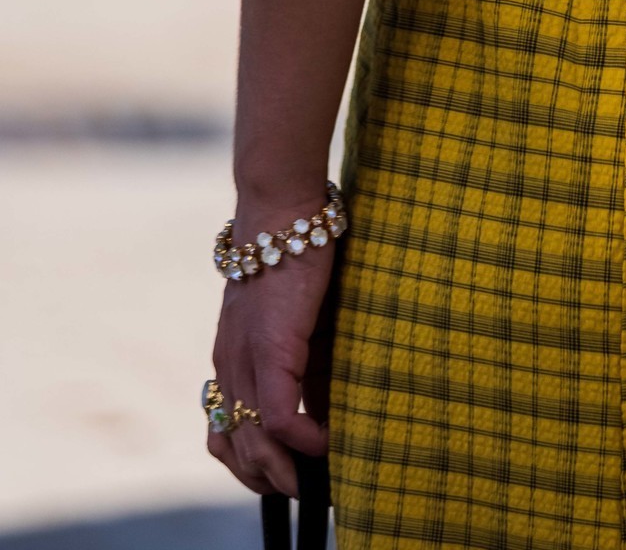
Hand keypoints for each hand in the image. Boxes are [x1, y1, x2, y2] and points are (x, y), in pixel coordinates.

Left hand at [206, 201, 333, 496]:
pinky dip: (301, 441)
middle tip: (301, 492)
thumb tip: (322, 402)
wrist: (281, 211)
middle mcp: (229, 367)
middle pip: (232, 448)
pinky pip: (278, 417)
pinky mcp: (271, 351)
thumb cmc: (292, 253)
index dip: (248, 464)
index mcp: (230, 359)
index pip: (222, 433)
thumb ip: (300, 359)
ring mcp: (245, 361)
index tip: (279, 479)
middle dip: (265, 480)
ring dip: (281, 472)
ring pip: (251, 443)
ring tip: (313, 481)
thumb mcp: (293, 318)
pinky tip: (326, 443)